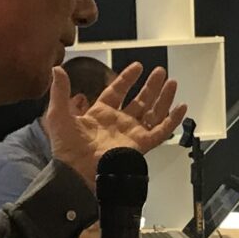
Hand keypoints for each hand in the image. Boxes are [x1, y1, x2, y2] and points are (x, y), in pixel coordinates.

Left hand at [45, 61, 186, 187]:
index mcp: (100, 114)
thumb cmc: (66, 148)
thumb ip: (60, 91)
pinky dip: (173, 120)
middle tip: (160, 71)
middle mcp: (118, 123)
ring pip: (153, 112)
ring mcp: (131, 133)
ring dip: (163, 97)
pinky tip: (181, 106)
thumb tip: (57, 69)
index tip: (137, 66)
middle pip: (139, 100)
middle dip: (150, 86)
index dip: (127, 79)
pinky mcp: (141, 144)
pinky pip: (161, 131)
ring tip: (171, 82)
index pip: (117, 91)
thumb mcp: (58, 114)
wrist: (77, 171)